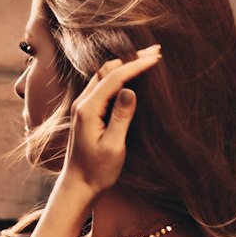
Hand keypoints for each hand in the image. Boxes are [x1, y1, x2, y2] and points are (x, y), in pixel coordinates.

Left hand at [61, 45, 162, 196]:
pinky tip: (131, 74)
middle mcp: (82, 103)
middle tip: (156, 50)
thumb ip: (121, 117)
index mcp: (88, 109)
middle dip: (132, 59)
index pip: (114, 78)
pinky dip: (118, 75)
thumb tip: (130, 90)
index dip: (136, 66)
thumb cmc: (97, 171)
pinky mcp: (86, 112)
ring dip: (125, 64)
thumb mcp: (114, 146)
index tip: (157, 58)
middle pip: (107, 70)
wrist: (78, 186)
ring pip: (104, 75)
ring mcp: (82, 106)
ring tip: (147, 58)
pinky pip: (102, 85)